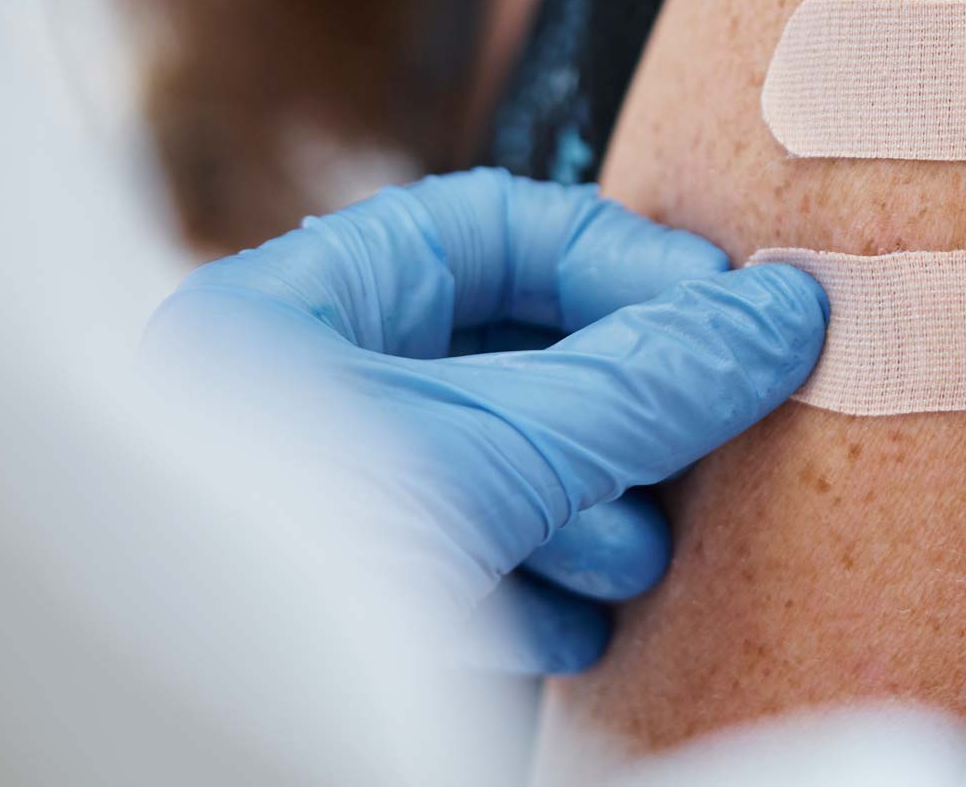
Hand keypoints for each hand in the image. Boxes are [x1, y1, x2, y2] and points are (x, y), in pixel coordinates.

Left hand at [146, 169, 826, 672]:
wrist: (188, 752)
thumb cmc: (265, 582)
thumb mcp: (485, 455)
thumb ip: (637, 384)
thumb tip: (777, 316)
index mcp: (296, 314)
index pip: (494, 230)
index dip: (623, 263)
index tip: (725, 320)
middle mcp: (305, 400)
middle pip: (513, 356)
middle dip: (620, 407)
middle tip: (702, 444)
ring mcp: (330, 512)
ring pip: (501, 472)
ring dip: (591, 511)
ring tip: (638, 556)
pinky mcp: (356, 617)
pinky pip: (471, 572)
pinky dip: (540, 594)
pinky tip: (574, 633)